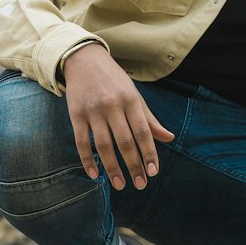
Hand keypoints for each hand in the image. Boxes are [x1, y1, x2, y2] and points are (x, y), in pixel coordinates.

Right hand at [63, 43, 173, 190]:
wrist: (84, 59)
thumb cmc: (114, 81)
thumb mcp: (135, 95)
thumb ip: (149, 119)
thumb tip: (169, 138)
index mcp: (130, 100)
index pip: (143, 131)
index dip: (149, 153)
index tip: (153, 172)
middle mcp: (112, 106)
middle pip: (125, 141)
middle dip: (134, 165)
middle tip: (140, 185)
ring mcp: (93, 111)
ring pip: (104, 145)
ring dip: (113, 167)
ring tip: (120, 185)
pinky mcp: (76, 115)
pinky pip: (82, 142)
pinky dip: (88, 160)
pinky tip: (95, 175)